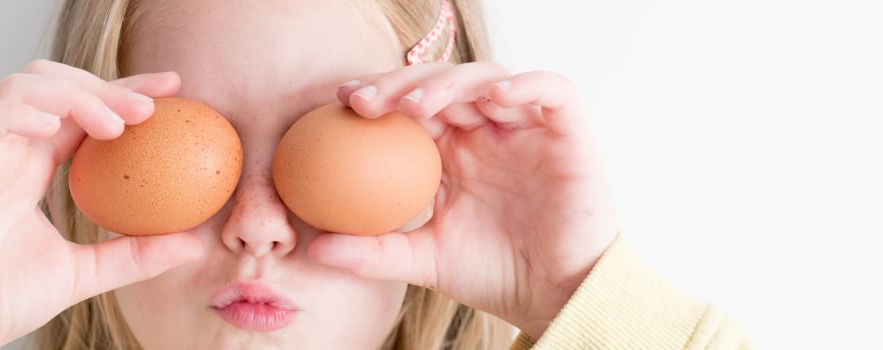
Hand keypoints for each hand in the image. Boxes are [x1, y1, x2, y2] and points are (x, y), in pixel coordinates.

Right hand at [0, 60, 204, 348]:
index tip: (172, 89)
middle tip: (151, 106)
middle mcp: (6, 153)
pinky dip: (16, 113)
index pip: (81, 111)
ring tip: (114, 124)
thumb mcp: (86, 273)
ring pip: (19, 88)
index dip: (123, 91)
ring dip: (71, 94)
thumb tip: (193, 244)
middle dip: (104, 85)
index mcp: (32, 167)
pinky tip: (53, 125)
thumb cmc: (0, 301)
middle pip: (53, 84)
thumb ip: (136, 254)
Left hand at [309, 62, 618, 337]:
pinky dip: (526, 84)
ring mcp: (526, 127)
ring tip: (418, 105)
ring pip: (488, 78)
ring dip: (450, 83)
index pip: (411, 106)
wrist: (554, 296)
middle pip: (442, 83)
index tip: (341, 102)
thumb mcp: (422, 261)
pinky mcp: (568, 131)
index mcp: (452, 151)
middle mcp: (486, 130)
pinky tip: (494, 97)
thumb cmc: (493, 275)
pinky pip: (552, 90)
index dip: (379, 94)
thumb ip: (372, 251)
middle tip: (366, 101)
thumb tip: (313, 249)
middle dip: (401, 83)